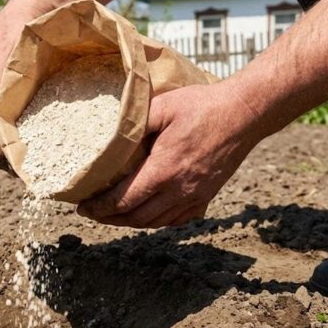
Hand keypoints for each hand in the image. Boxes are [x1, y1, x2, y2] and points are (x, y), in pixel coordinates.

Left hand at [77, 83, 262, 227]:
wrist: (245, 113)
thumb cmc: (203, 105)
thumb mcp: (162, 106)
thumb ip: (133, 123)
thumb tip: (108, 138)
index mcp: (163, 171)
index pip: (123, 200)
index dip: (99, 207)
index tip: (82, 207)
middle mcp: (179, 190)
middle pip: (136, 217)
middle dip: (109, 218)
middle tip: (91, 212)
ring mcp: (195, 196)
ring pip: (155, 222)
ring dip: (130, 222)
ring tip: (112, 215)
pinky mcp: (206, 196)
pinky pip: (176, 220)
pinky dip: (156, 221)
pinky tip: (145, 214)